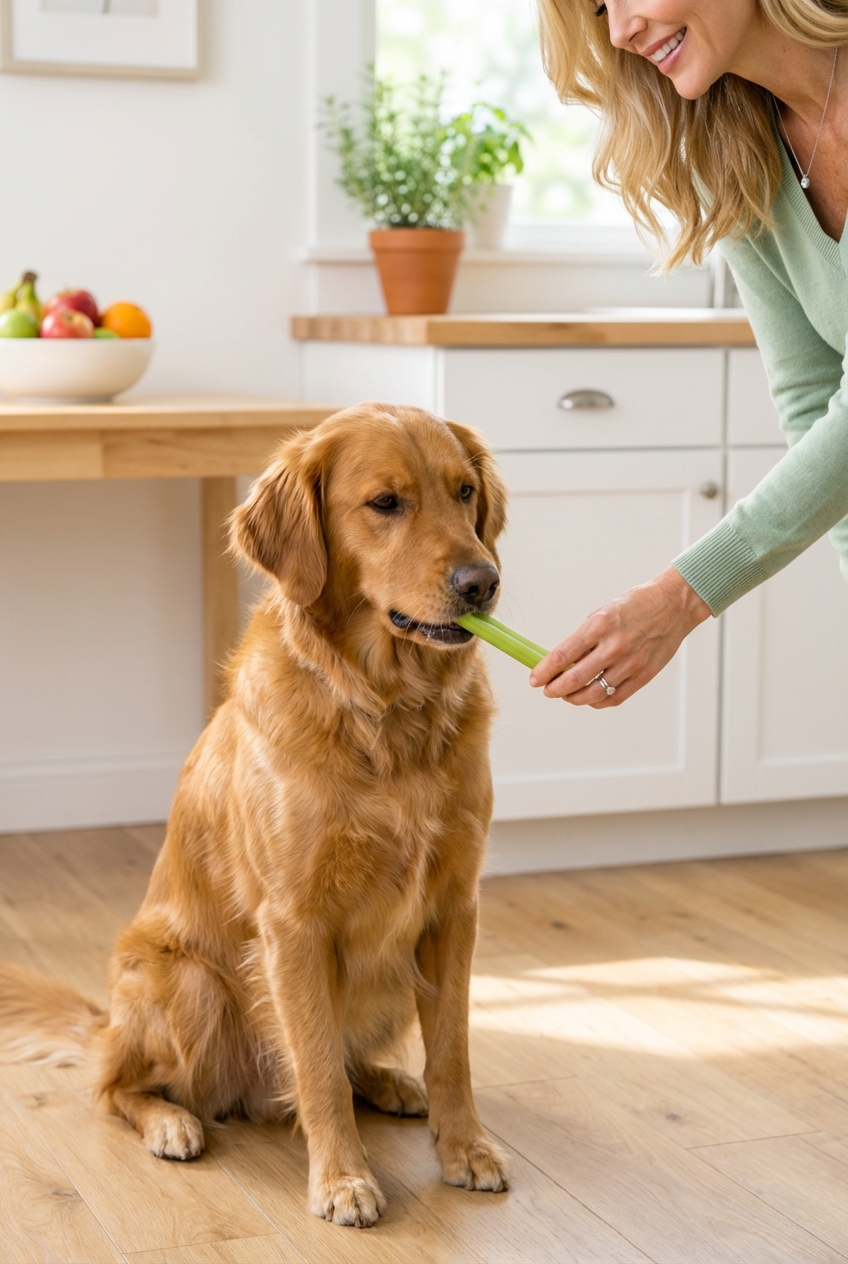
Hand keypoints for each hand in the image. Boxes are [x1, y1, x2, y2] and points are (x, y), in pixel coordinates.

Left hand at [528, 566, 711, 707]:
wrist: (673, 605)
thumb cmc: (636, 606)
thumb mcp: (602, 614)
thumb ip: (583, 638)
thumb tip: (561, 662)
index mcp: (599, 626)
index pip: (562, 656)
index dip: (543, 672)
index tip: (534, 679)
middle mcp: (614, 646)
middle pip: (574, 680)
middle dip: (554, 690)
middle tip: (547, 690)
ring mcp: (631, 663)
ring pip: (594, 694)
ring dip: (574, 698)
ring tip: (567, 695)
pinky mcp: (644, 675)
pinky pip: (615, 698)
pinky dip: (598, 702)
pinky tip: (590, 698)